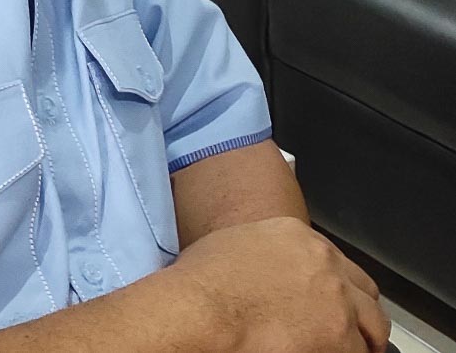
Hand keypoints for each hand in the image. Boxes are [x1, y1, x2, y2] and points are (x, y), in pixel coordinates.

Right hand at [168, 216, 390, 352]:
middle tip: (351, 333)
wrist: (202, 309)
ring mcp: (337, 300)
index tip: (331, 302)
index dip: (337, 287)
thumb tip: (272, 270)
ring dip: (361, 340)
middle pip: (365, 292)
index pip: (337, 262)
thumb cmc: (204, 281)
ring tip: (346, 351)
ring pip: (374, 326)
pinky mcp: (340, 336)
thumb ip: (268, 251)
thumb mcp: (236, 243)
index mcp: (298, 235)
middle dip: (360, 313)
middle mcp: (324, 262)